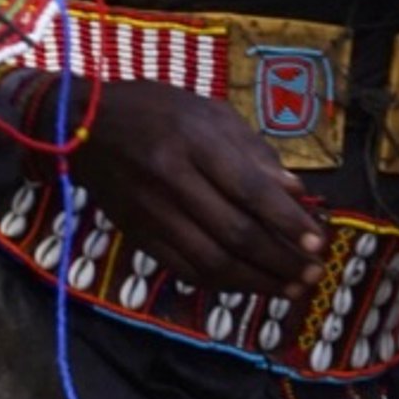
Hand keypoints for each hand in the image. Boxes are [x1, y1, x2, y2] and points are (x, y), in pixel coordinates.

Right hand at [66, 83, 322, 297]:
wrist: (80, 126)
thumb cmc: (155, 109)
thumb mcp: (208, 112)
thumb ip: (252, 151)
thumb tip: (295, 192)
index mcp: (193, 139)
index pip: (249, 189)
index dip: (287, 221)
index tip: (319, 242)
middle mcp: (171, 178)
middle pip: (234, 232)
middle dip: (281, 260)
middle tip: (313, 274)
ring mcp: (151, 211)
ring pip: (211, 260)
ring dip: (257, 281)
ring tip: (291, 288)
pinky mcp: (138, 234)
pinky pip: (185, 269)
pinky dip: (222, 282)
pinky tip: (249, 284)